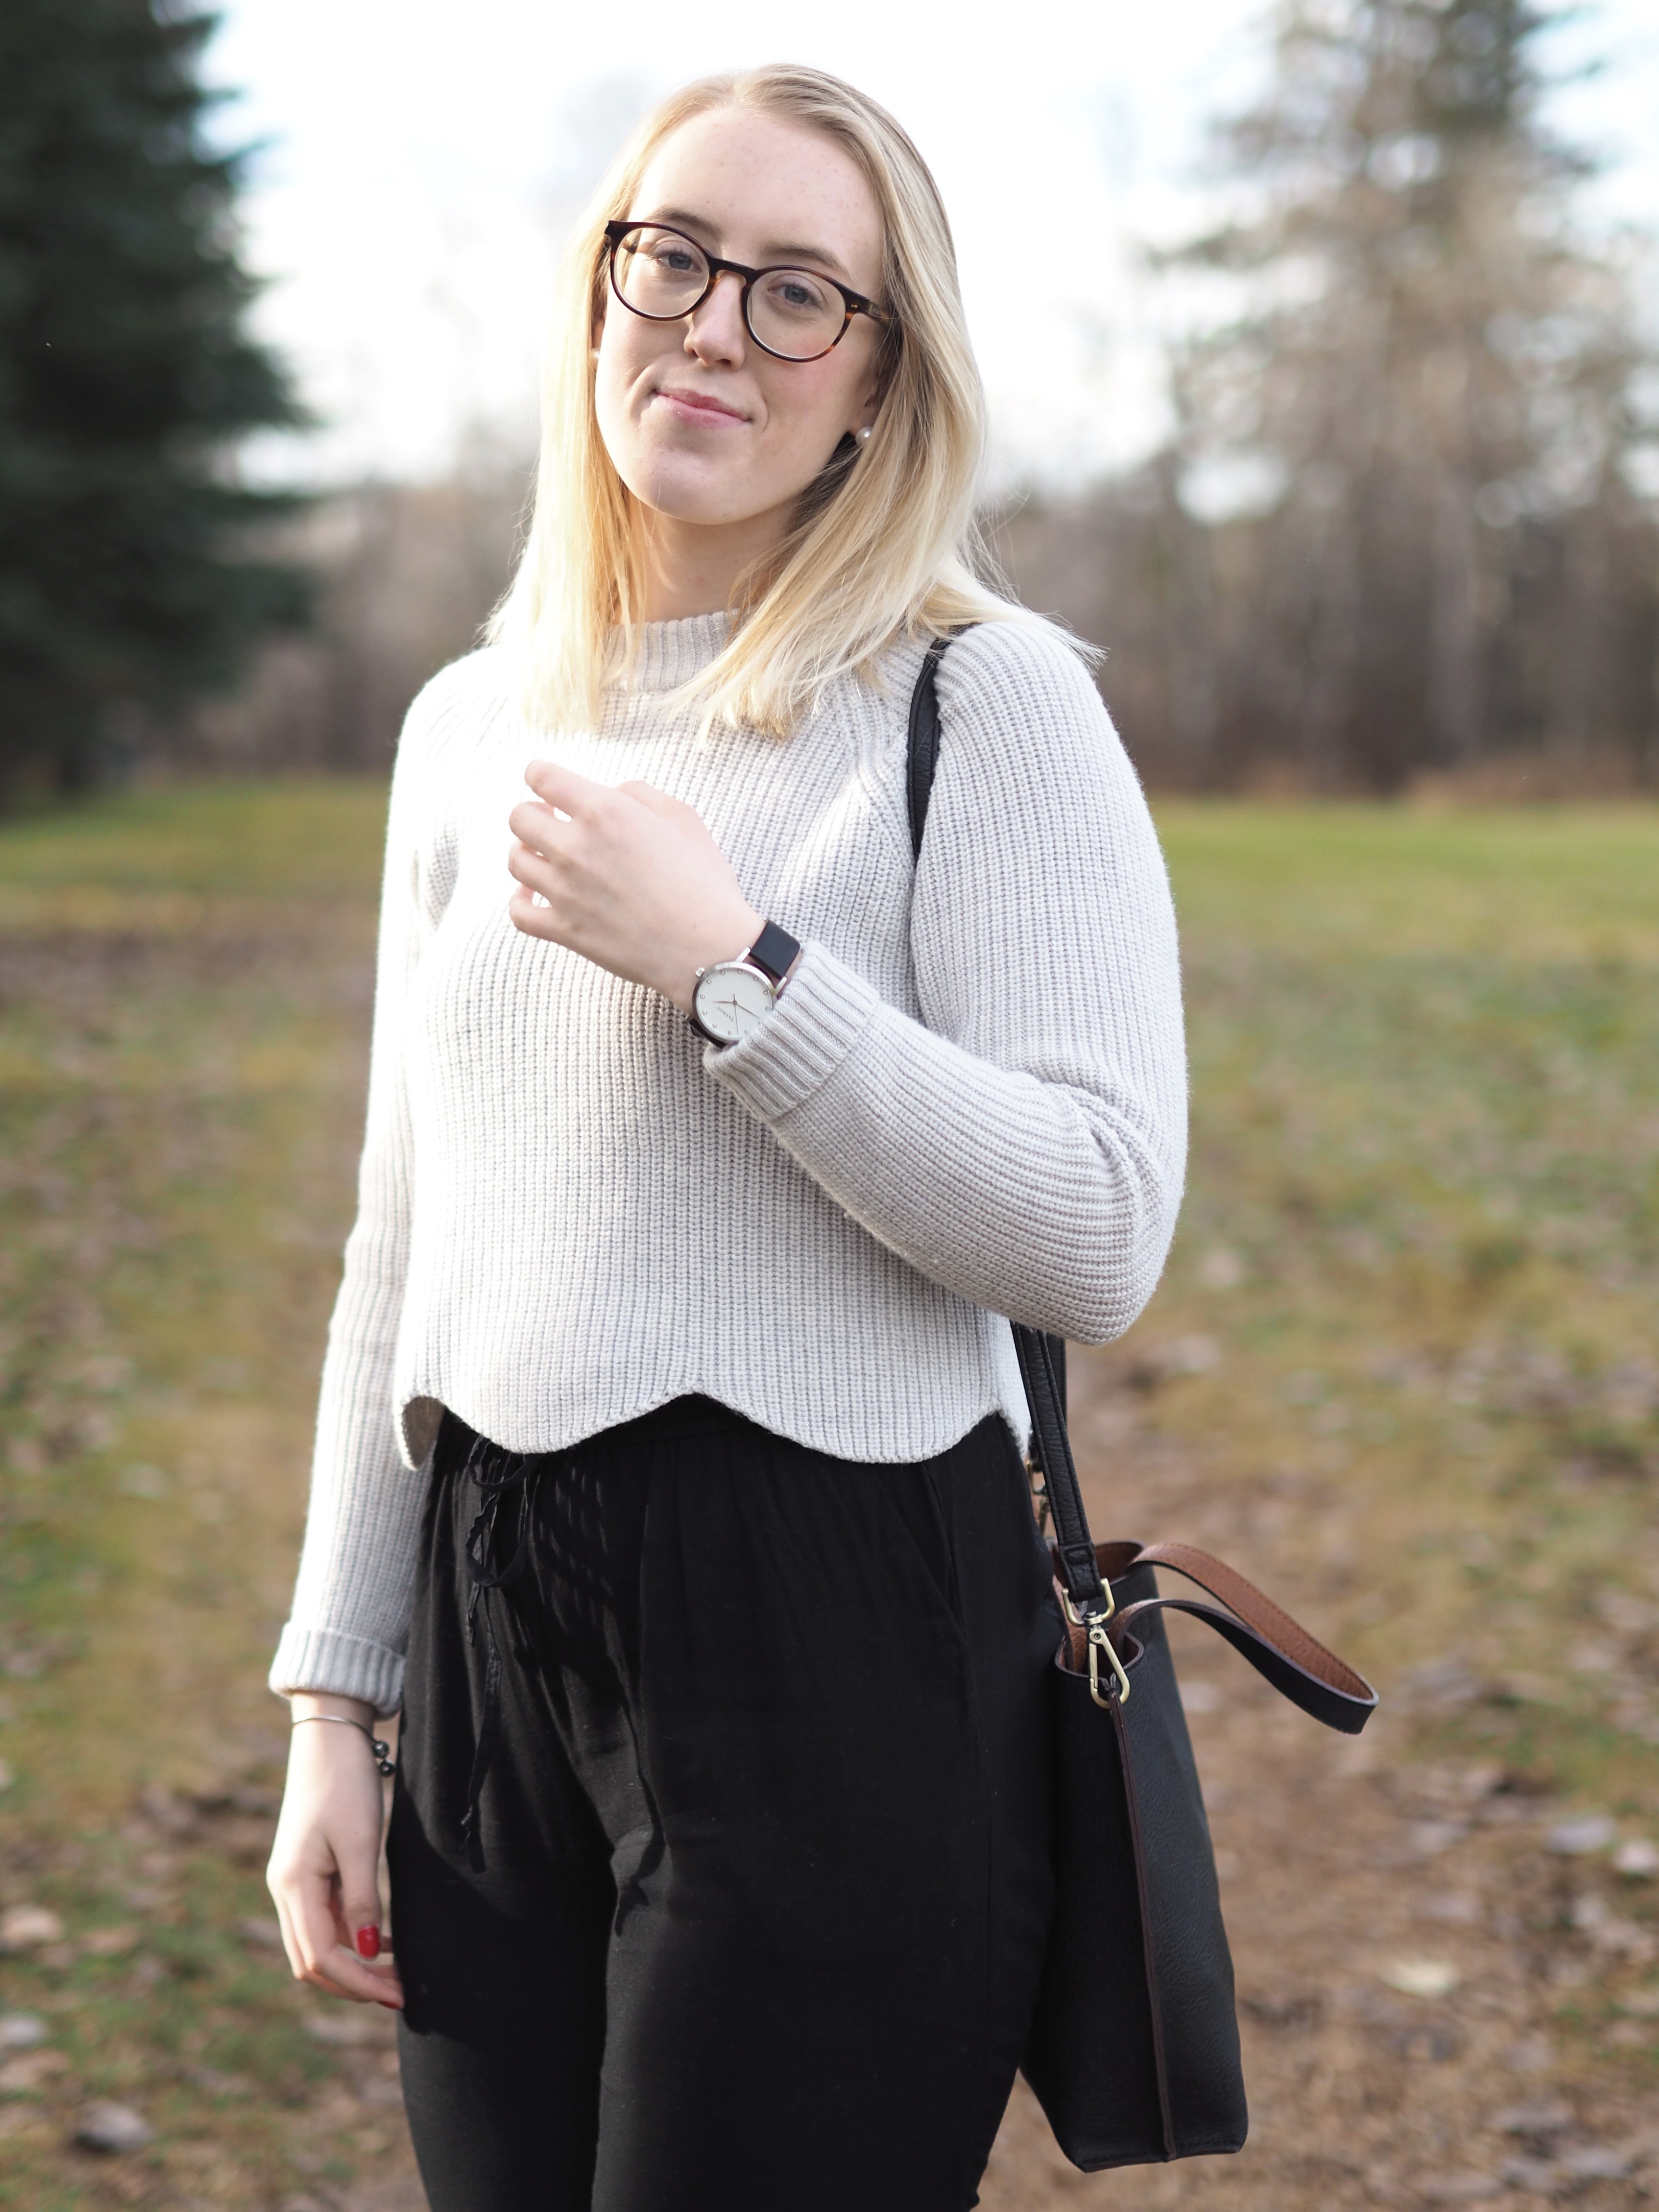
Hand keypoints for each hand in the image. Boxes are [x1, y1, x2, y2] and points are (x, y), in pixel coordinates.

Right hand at [267, 1697, 403, 2008]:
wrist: (329, 1739)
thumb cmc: (345, 1784)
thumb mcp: (360, 1841)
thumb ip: (361, 1896)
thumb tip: (366, 1949)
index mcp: (293, 1885)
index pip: (320, 1957)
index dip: (357, 1982)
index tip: (396, 1993)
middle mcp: (285, 1889)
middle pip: (311, 1961)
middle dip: (353, 1984)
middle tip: (399, 1992)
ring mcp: (293, 1881)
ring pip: (316, 1944)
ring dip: (352, 1965)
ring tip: (395, 1973)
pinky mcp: (307, 1872)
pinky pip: (323, 1920)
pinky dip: (350, 1938)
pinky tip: (380, 1940)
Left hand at [507, 762, 763, 1011]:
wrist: (709, 949)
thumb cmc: (704, 882)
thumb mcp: (684, 818)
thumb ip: (639, 793)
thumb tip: (610, 792)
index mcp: (605, 811)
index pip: (542, 777)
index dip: (539, 774)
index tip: (545, 781)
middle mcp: (576, 847)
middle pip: (519, 818)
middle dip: (534, 813)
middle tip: (552, 821)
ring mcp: (565, 891)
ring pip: (515, 861)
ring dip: (526, 852)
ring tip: (544, 855)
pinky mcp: (565, 930)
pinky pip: (518, 913)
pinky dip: (520, 900)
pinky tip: (532, 893)